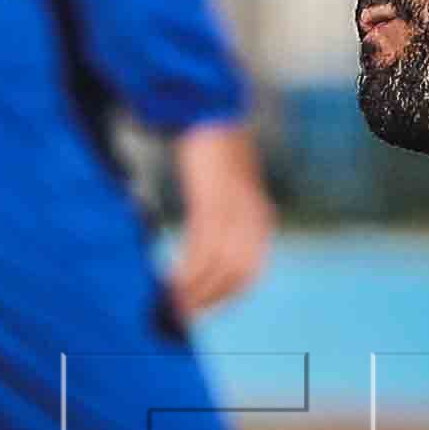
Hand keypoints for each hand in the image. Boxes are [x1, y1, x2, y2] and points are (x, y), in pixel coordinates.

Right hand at [167, 121, 275, 321]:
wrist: (210, 113)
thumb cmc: (211, 156)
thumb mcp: (224, 193)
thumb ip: (220, 222)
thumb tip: (203, 255)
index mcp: (259, 221)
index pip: (247, 274)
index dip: (223, 298)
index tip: (199, 312)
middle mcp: (253, 218)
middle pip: (234, 276)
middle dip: (206, 300)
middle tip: (179, 316)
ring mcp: (235, 208)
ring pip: (217, 264)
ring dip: (193, 288)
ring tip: (169, 303)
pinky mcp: (213, 197)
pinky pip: (202, 243)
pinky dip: (186, 266)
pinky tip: (170, 278)